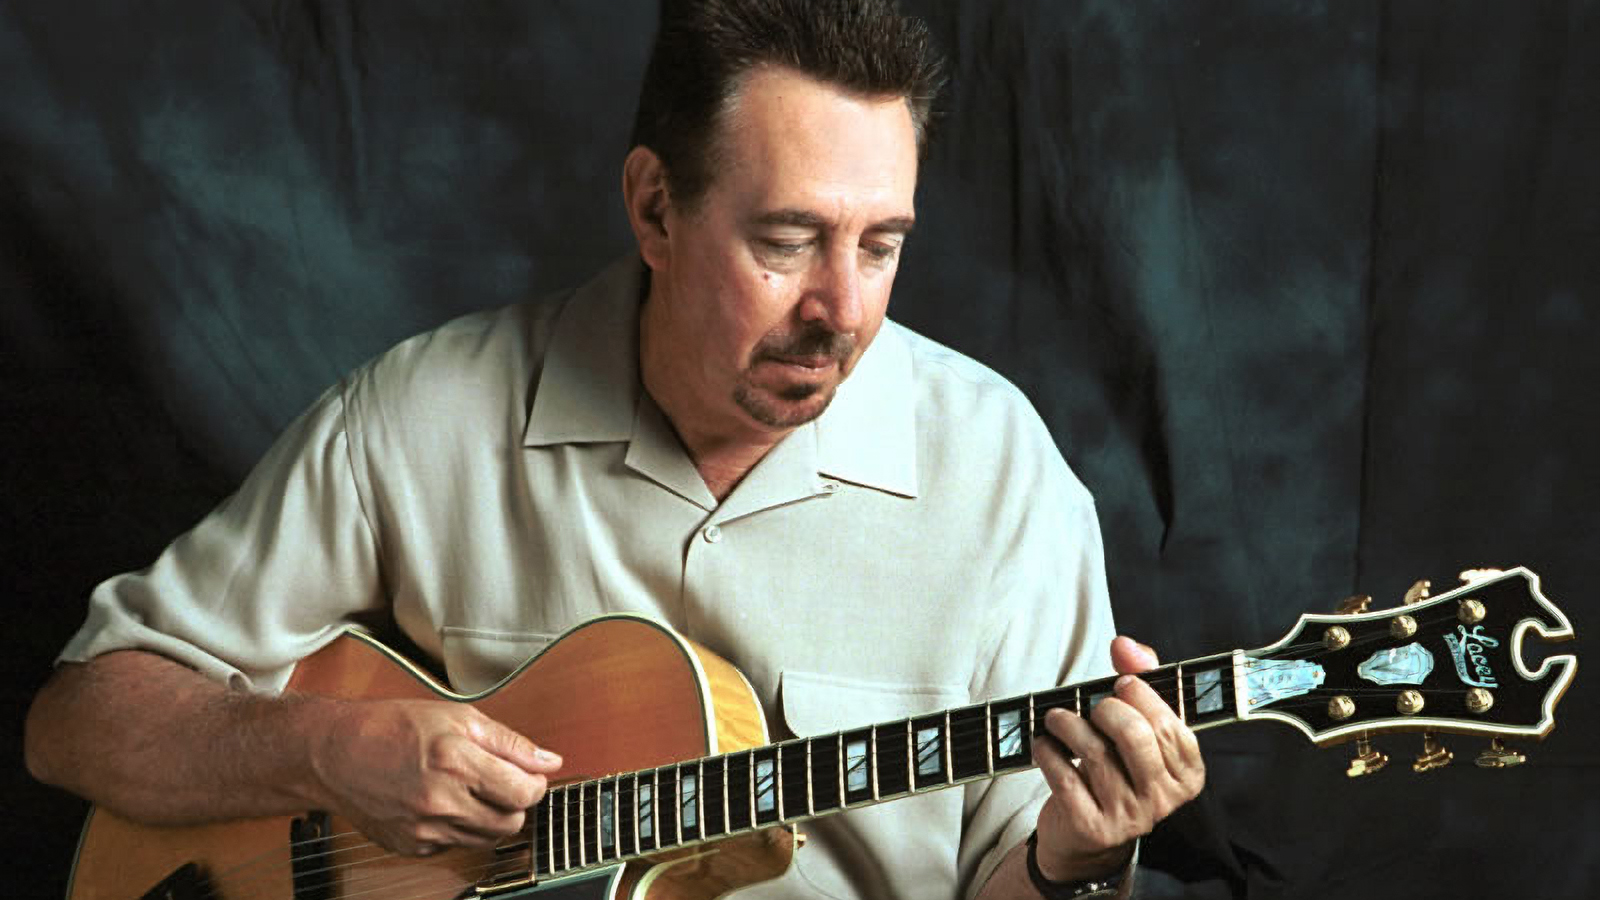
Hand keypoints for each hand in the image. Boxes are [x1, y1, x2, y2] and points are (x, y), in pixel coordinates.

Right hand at [307, 699, 561, 855]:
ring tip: (472, 789)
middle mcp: (440, 800)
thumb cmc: (393, 726)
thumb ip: (509, 742)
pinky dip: (459, 828)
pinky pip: (455, 846)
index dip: (534, 783)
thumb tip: (549, 761)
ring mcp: (424, 829)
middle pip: (510, 823)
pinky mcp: (411, 847)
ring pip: (486, 840)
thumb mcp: (458, 717)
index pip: (524, 793)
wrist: (333, 754)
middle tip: (502, 782)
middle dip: (515, 804)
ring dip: (490, 817)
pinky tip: (444, 803)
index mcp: (456, 760)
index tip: (528, 774)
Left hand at [1030, 636, 1204, 881]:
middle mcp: (1164, 800)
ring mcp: (1129, 818)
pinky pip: (1064, 776)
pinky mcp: (1092, 828)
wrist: (1086, 838)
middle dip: (1106, 708)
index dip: (1141, 695)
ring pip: (1094, 753)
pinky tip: (1045, 744)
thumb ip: (1141, 679)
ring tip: (1057, 718)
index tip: (1120, 683)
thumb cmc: (1117, 769)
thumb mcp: (1139, 727)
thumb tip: (1126, 645)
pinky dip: (1047, 752)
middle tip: (1091, 705)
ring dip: (1067, 724)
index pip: (1168, 725)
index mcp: (1187, 774)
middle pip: (1135, 735)